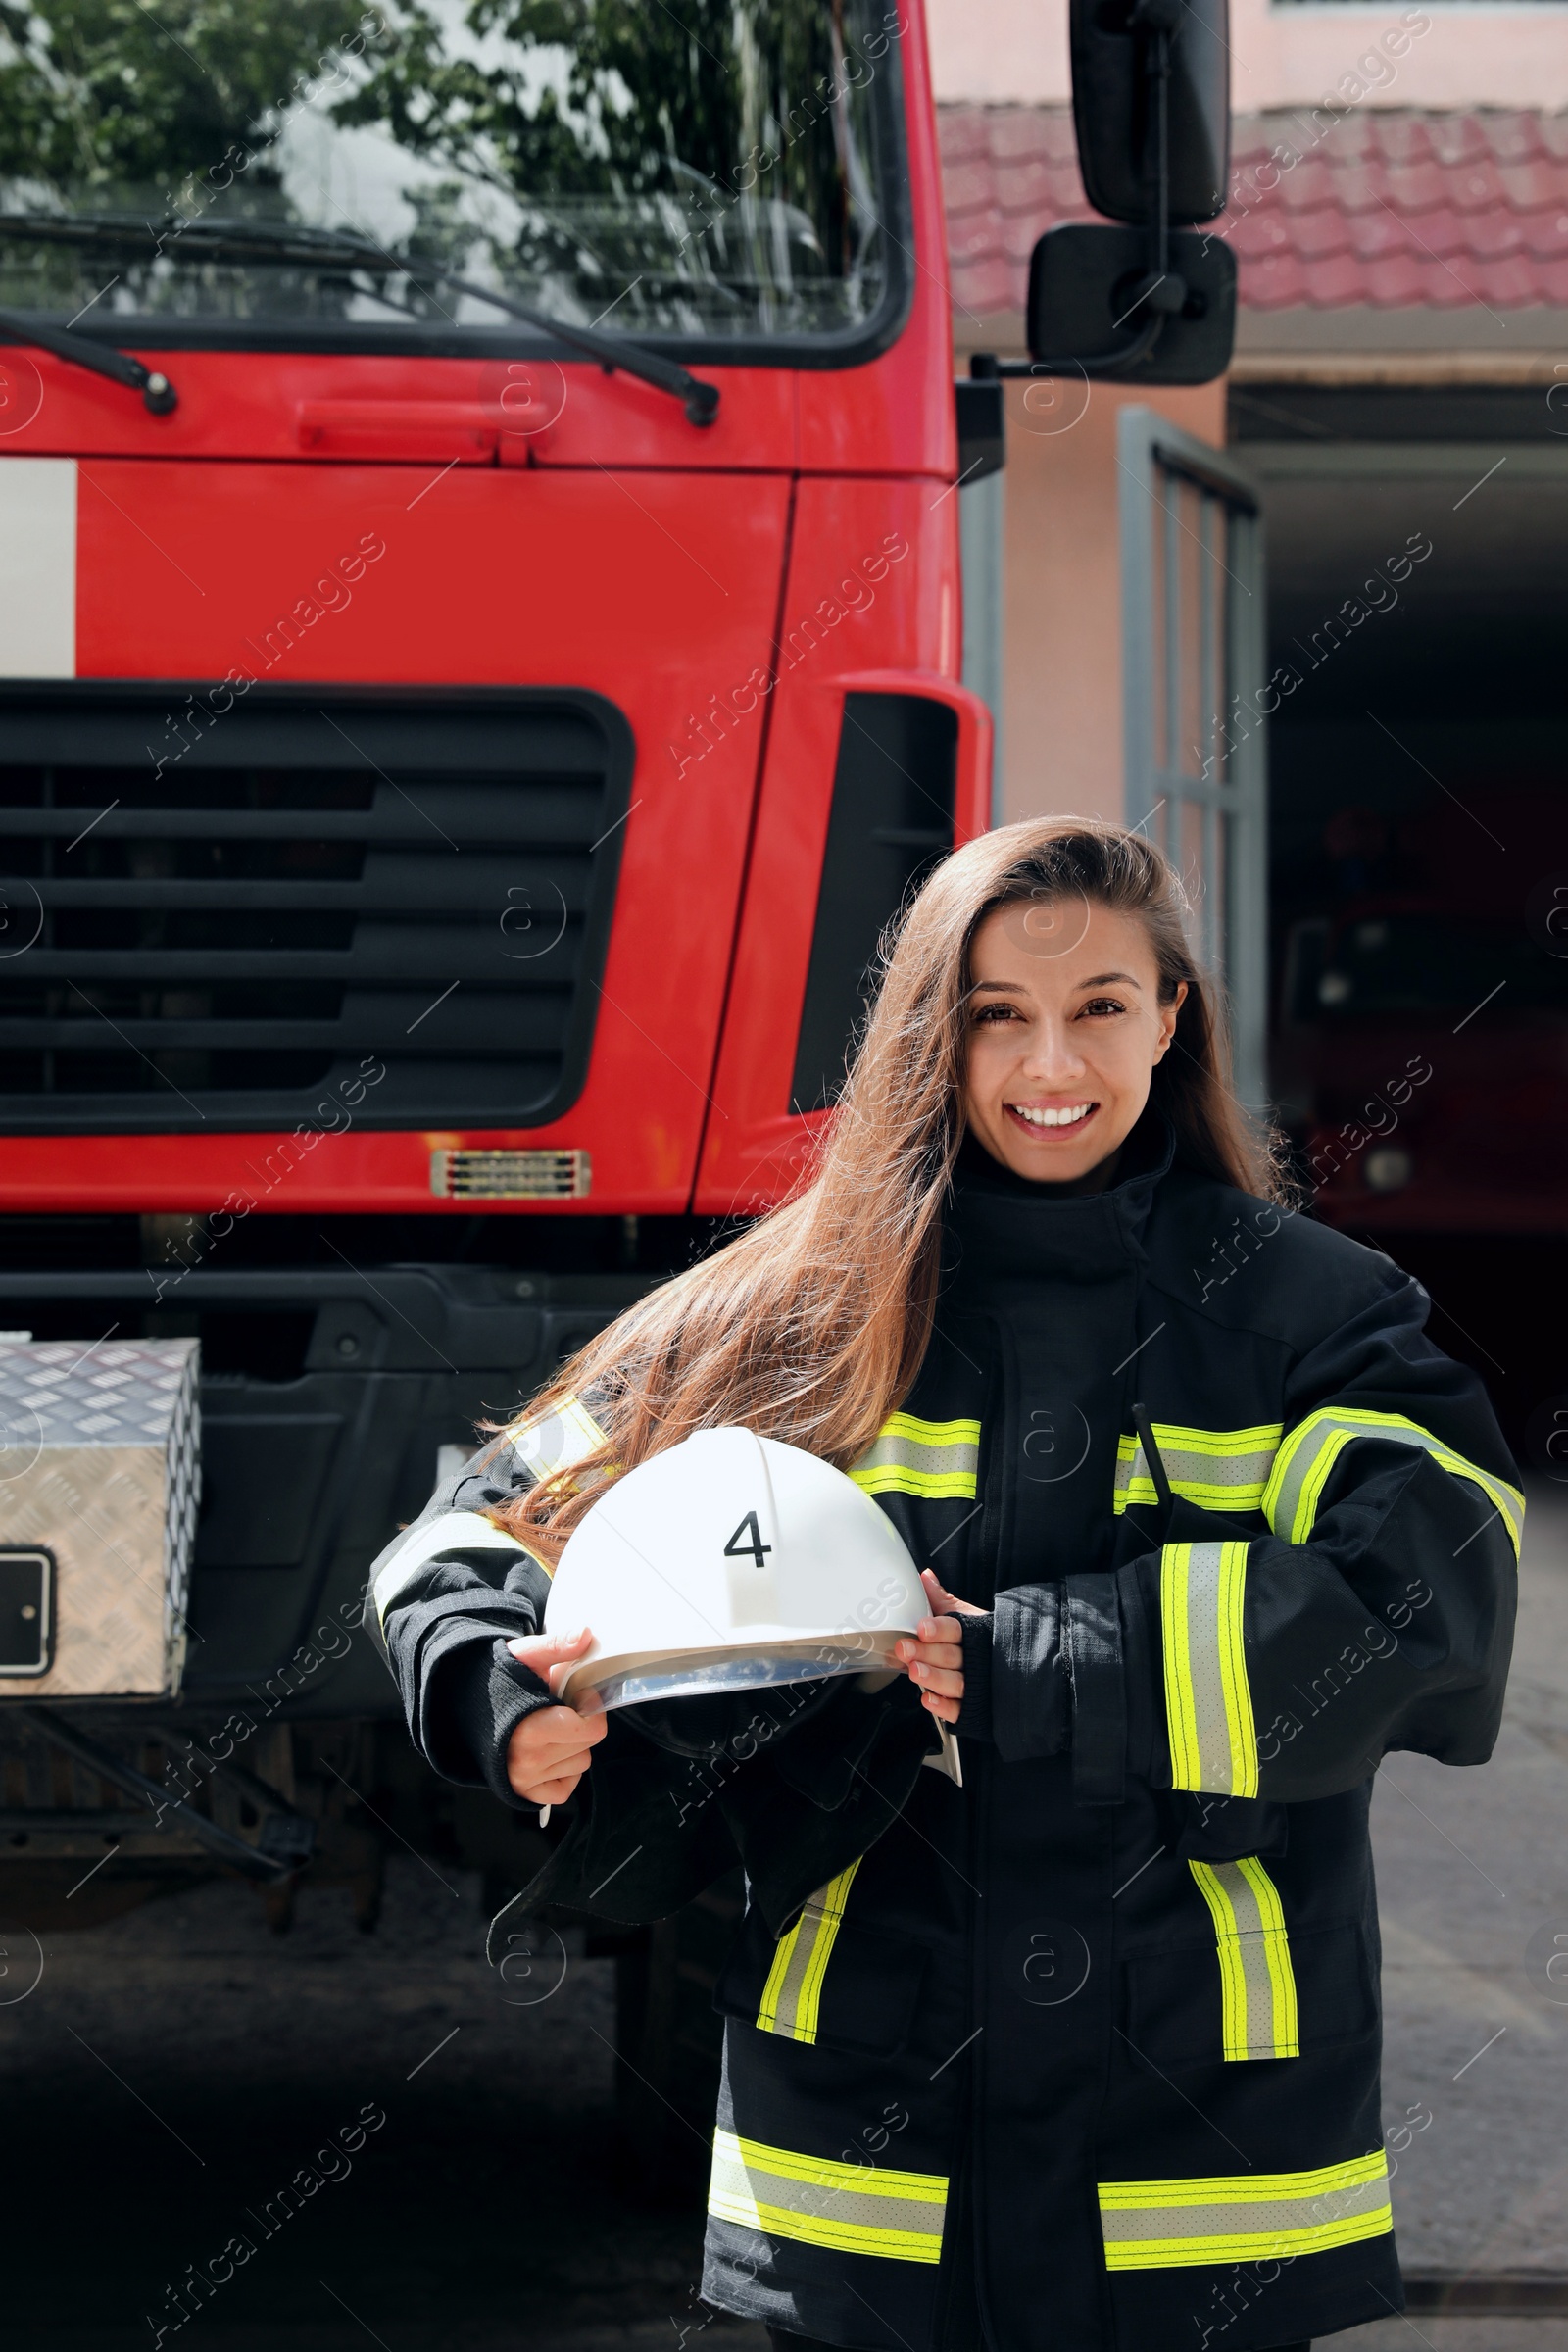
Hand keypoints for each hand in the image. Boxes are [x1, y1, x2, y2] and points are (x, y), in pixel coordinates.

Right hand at [504, 1627, 606, 1804]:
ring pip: (579, 1765)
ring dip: (573, 1745)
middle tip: (560, 1709)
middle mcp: (527, 1761)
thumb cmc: (499, 1678)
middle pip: (588, 1745)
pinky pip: (564, 1789)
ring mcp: (525, 1780)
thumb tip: (585, 1635)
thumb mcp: (526, 1655)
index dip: (590, 1708)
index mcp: (530, 1728)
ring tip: (551, 1727)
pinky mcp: (523, 1792)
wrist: (466, 1702)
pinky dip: (564, 1771)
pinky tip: (551, 1749)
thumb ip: (557, 1646)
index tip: (577, 1695)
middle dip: (581, 1724)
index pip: (591, 1729)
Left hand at [893, 1569, 984, 1725]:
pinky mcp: (973, 1707)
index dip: (939, 1629)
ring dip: (934, 1678)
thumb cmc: (984, 1643)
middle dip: (927, 1653)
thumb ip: (943, 1601)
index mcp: (972, 1634)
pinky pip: (959, 1709)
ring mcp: (975, 1685)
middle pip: (950, 1656)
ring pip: (955, 1683)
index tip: (922, 1628)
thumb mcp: (967, 1618)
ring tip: (915, 1672)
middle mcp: (973, 1660)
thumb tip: (924, 1577)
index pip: (955, 1629)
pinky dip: (944, 1706)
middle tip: (905, 1649)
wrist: (1017, 1670)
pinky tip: (929, 1700)